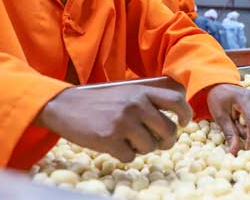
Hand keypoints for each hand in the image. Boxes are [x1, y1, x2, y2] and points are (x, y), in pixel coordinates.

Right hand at [35, 85, 191, 161]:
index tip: (182, 123)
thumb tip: (171, 122)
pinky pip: (130, 157)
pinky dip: (125, 155)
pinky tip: (114, 144)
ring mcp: (123, 123)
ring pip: (151, 147)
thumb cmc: (98, 102)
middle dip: (166, 140)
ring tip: (129, 141)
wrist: (64, 106)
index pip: (176, 101)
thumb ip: (147, 101)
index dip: (185, 114)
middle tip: (158, 142)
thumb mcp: (126, 93)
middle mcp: (136, 105)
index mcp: (142, 91)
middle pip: (168, 130)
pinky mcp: (110, 139)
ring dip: (143, 148)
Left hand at [207, 84, 249, 154]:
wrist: (222, 87)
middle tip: (235, 126)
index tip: (247, 149)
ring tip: (240, 122)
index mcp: (244, 98)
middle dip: (249, 133)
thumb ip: (229, 134)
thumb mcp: (220, 118)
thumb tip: (233, 152)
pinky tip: (247, 120)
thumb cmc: (218, 101)